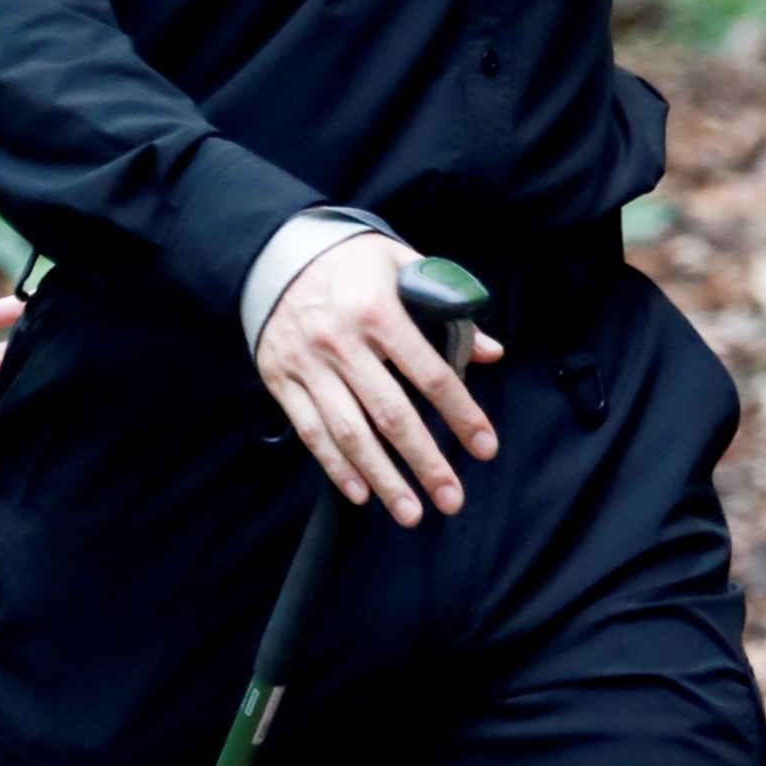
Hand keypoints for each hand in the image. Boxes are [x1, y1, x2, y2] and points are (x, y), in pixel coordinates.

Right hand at [254, 232, 502, 527]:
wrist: (274, 252)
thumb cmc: (350, 262)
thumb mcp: (402, 265)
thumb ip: (447, 307)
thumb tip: (491, 353)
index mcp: (379, 311)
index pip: (431, 373)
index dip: (461, 414)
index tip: (485, 447)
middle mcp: (342, 343)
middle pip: (391, 415)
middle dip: (425, 463)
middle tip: (452, 500)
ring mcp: (308, 365)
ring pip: (350, 434)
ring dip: (383, 478)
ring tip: (411, 512)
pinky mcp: (282, 381)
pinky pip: (310, 433)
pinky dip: (336, 467)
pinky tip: (361, 494)